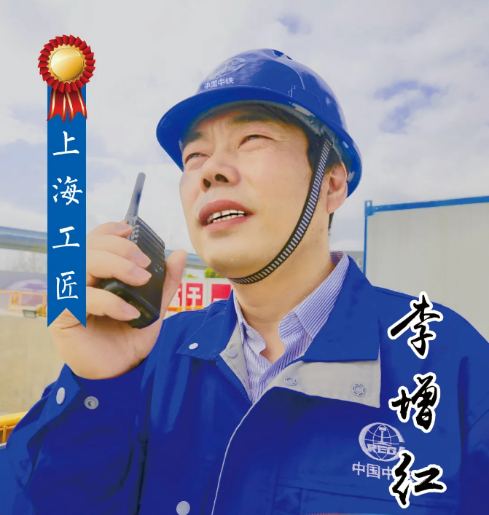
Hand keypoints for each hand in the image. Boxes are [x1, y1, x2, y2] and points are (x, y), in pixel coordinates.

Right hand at [48, 221, 186, 379]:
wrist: (119, 371)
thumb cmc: (130, 336)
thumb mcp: (154, 306)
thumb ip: (165, 281)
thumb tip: (179, 254)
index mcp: (96, 272)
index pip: (94, 239)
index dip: (110, 229)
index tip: (132, 230)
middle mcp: (78, 279)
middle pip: (89, 247)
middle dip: (120, 248)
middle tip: (145, 263)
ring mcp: (67, 295)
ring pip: (82, 265)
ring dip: (115, 266)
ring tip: (141, 280)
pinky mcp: (62, 316)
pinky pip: (81, 298)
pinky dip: (109, 302)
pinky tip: (130, 314)